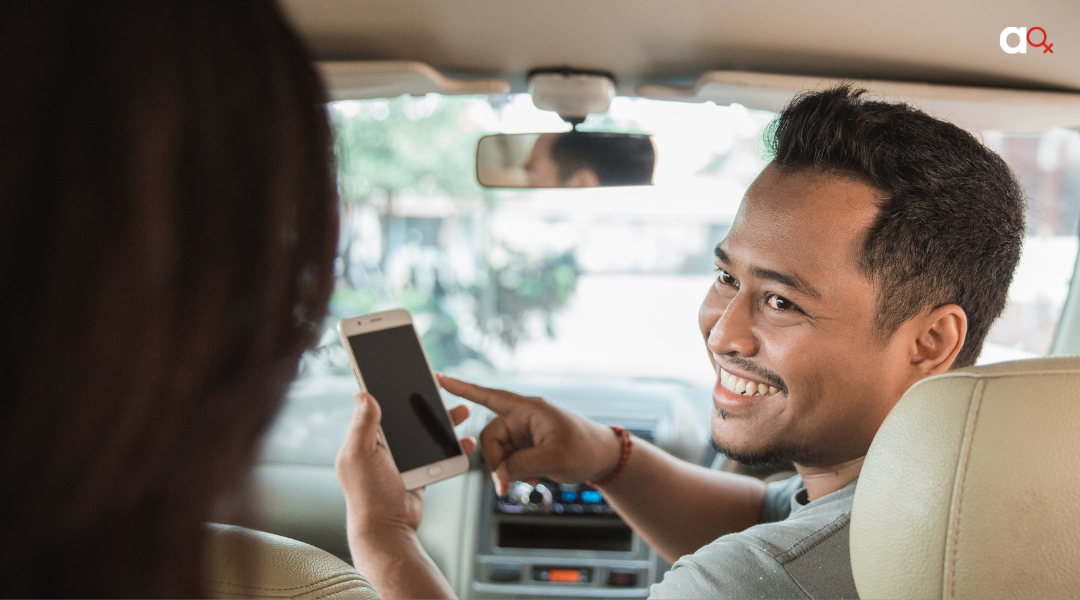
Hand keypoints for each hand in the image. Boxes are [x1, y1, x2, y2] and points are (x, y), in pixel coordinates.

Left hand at [335, 392, 475, 536]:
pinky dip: (451, 445)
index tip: (406, 370)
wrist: (388, 529)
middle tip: (440, 386)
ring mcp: (401, 458)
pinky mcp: (417, 470)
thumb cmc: (368, 495)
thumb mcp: (360, 455)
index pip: (377, 404)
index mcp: (364, 438)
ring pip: (425, 432)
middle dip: (425, 401)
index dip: (390, 387)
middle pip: (406, 415)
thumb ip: (362, 425)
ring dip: (443, 421)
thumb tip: (363, 393)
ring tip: (461, 411)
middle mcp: (381, 446)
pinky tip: (464, 440)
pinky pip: (436, 452)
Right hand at [436, 374, 621, 494]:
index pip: (489, 396)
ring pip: (498, 452)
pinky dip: (515, 472)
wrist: (604, 459)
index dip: (462, 388)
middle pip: (490, 437)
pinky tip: (533, 478)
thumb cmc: (585, 449)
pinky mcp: (527, 446)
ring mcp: (524, 432)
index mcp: (527, 409)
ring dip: (507, 470)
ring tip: (528, 481)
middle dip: (496, 462)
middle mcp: (522, 417)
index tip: (439, 378)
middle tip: (507, 484)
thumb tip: (500, 473)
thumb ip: (521, 464)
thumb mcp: (554, 458)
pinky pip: (509, 459)